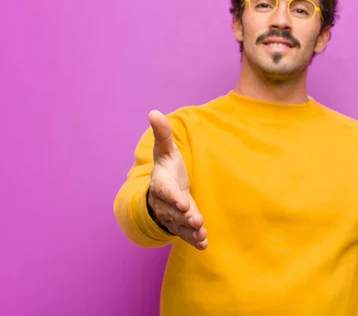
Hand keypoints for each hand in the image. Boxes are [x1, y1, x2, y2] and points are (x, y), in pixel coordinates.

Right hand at [146, 110, 207, 249]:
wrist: (163, 188)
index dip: (173, 198)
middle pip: (173, 212)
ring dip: (190, 231)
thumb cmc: (167, 167)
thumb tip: (153, 112)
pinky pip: (184, 234)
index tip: (184, 203)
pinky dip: (193, 240)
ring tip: (202, 234)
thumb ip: (163, 134)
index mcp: (161, 184)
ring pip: (179, 225)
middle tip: (197, 221)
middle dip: (185, 217)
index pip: (166, 191)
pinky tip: (204, 244)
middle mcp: (164, 202)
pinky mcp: (180, 225)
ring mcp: (172, 215)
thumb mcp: (165, 150)